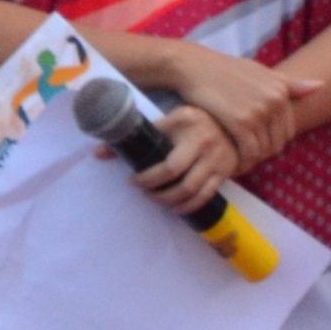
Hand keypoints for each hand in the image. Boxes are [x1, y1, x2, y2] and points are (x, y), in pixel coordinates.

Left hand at [125, 102, 245, 214]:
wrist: (233, 123)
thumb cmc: (193, 122)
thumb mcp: (167, 121)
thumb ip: (136, 135)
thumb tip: (98, 154)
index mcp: (186, 122)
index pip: (162, 155)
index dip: (145, 176)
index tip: (132, 180)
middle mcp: (203, 140)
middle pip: (175, 175)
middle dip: (155, 189)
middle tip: (143, 191)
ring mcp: (216, 157)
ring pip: (190, 189)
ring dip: (169, 200)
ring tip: (157, 198)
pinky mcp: (225, 171)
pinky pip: (205, 196)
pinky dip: (188, 206)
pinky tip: (176, 208)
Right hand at [142, 42, 307, 170]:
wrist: (196, 68)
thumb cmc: (227, 71)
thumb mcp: (261, 72)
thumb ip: (289, 83)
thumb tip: (321, 86)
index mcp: (281, 90)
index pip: (288, 131)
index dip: (273, 144)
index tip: (257, 147)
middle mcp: (274, 101)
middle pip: (278, 143)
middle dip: (264, 154)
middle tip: (246, 157)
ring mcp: (258, 112)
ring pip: (263, 150)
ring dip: (252, 160)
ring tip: (238, 161)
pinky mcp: (240, 122)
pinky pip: (248, 153)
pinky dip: (242, 162)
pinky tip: (232, 162)